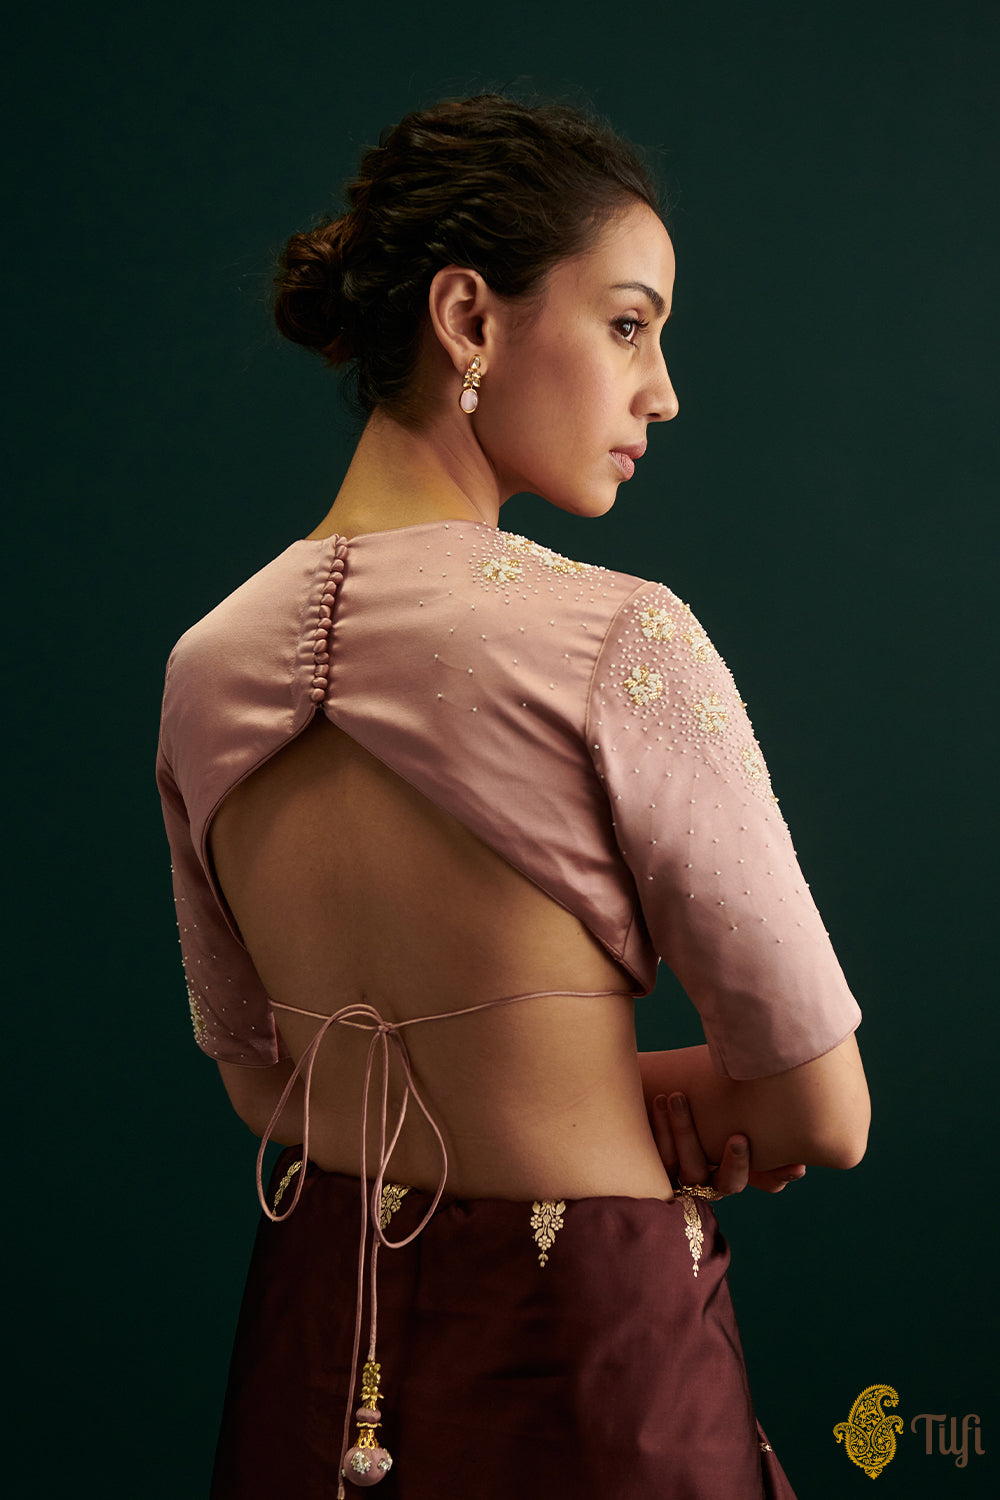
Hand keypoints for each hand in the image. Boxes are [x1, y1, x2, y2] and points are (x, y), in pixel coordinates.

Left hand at [653, 1092, 805, 1196]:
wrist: (653, 1088)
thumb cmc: (700, 1092)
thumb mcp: (731, 1099)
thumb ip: (757, 1107)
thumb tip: (795, 1108)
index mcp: (741, 1163)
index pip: (769, 1181)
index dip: (780, 1174)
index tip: (797, 1165)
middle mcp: (716, 1179)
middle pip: (730, 1185)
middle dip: (736, 1164)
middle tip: (740, 1139)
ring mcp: (686, 1179)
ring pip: (692, 1170)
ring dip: (685, 1132)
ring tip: (677, 1097)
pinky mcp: (658, 1173)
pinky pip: (664, 1160)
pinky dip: (663, 1131)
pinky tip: (660, 1100)